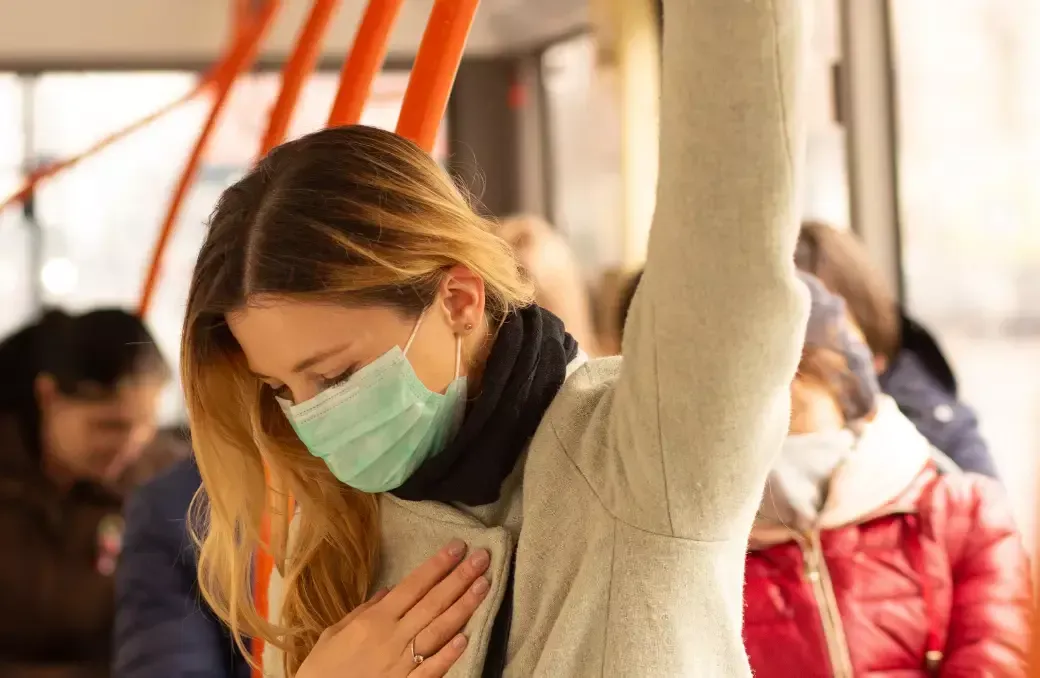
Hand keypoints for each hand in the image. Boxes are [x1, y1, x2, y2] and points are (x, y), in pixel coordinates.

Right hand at [295, 539, 491, 677]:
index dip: (437, 565)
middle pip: (432, 603)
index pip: (413, 586)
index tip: (458, 547)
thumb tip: (391, 590)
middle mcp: (391, 638)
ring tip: (484, 586)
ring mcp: (400, 664)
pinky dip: (448, 654)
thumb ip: (364, 611)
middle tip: (483, 558)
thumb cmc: (321, 669)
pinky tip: (467, 638)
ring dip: (463, 607)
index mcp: (374, 620)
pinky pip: (431, 670)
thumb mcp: (335, 633)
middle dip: (459, 579)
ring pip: (438, 631)